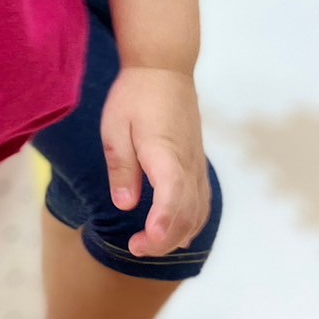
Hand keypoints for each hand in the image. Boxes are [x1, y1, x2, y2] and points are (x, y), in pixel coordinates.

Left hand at [100, 67, 210, 257]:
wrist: (165, 70)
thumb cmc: (135, 96)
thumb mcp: (115, 127)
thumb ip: (122, 167)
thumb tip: (125, 205)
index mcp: (166, 153)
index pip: (173, 197)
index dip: (162, 225)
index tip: (142, 241)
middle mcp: (188, 164)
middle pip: (187, 214)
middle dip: (163, 240)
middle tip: (135, 247)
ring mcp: (197, 165)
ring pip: (198, 212)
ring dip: (177, 236)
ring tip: (150, 245)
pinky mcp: (198, 164)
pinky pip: (202, 202)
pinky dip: (192, 223)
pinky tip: (177, 234)